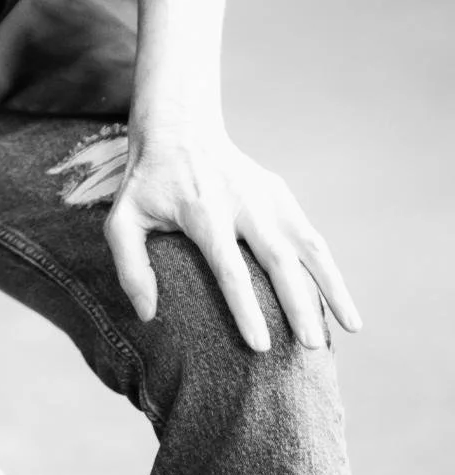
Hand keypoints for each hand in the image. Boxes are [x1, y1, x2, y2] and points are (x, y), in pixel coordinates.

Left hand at [104, 122, 362, 352]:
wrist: (179, 127)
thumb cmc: (148, 184)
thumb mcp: (122, 217)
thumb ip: (130, 265)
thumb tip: (148, 315)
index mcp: (202, 211)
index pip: (229, 267)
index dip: (245, 307)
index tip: (261, 346)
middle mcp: (241, 203)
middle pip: (278, 258)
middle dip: (298, 304)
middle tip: (312, 347)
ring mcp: (266, 196)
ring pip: (308, 244)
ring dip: (332, 286)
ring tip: (352, 327)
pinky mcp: (280, 194)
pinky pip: (311, 236)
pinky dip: (329, 269)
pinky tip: (342, 304)